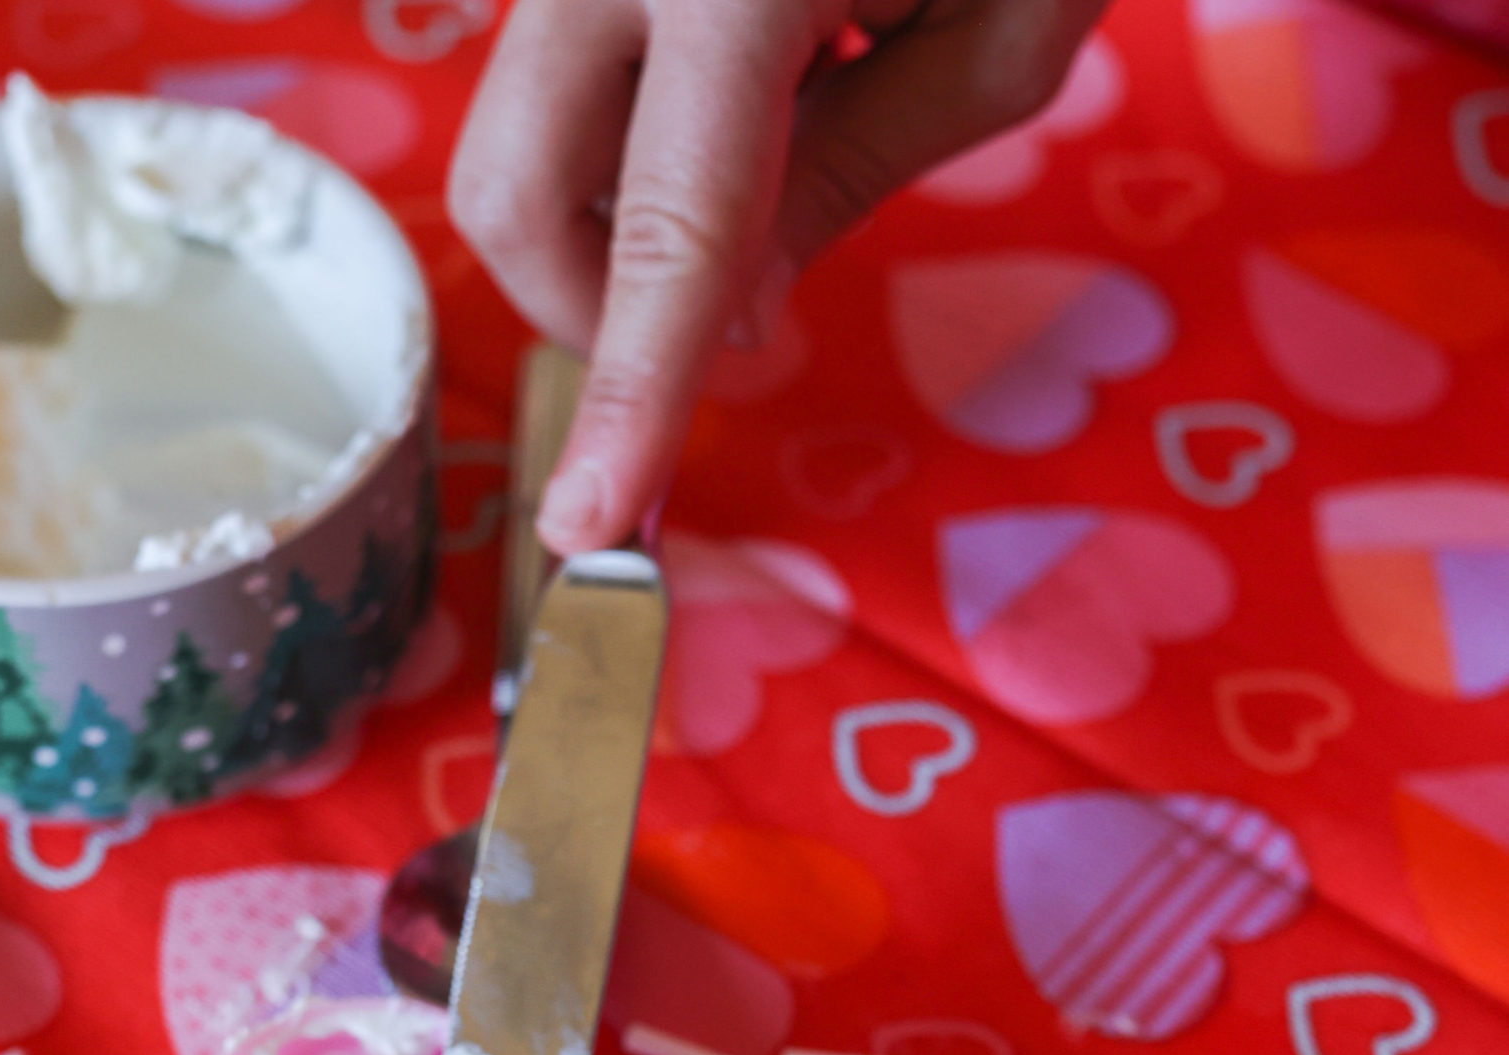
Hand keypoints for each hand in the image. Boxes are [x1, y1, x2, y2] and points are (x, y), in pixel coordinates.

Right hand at [447, 0, 1104, 552]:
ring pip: (522, 128)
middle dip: (599, 301)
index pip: (669, 230)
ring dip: (618, 201)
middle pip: (517, 188)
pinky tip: (763, 52)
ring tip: (783, 125)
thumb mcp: (1010, 31)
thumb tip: (731, 305)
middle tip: (739, 308)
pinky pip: (562, 56)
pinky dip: (635, 114)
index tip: (586, 531)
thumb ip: (856, 176)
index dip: (630, 393)